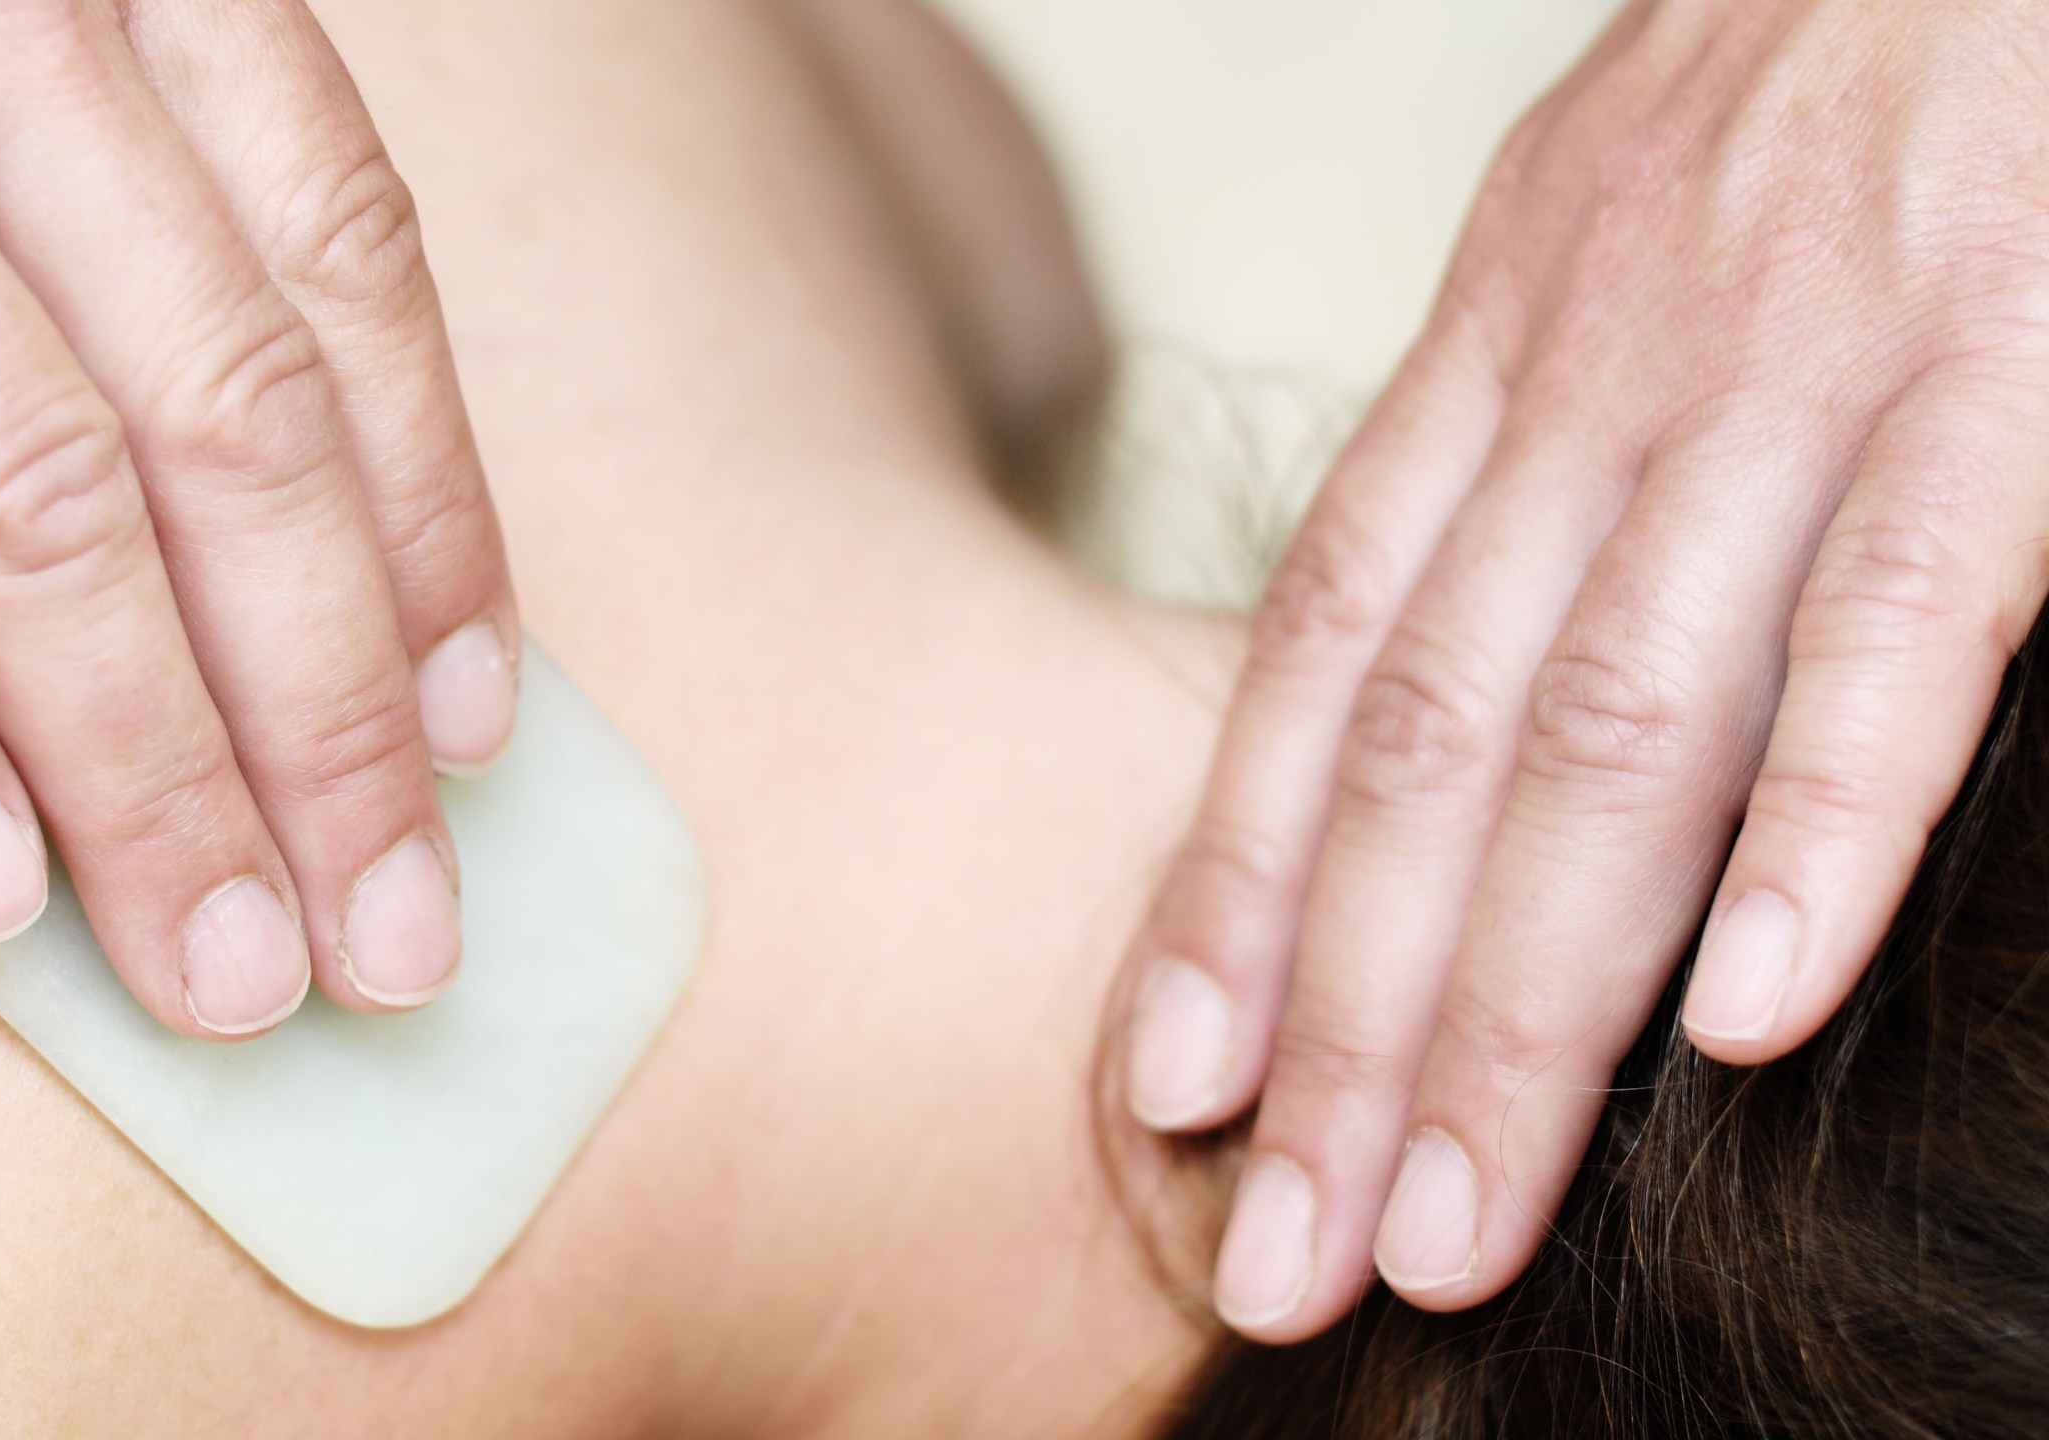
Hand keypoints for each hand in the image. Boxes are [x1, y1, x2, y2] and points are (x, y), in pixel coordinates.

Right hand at [0, 0, 517, 1037]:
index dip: (435, 527)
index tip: (472, 736)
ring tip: (225, 971)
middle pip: (237, 429)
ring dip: (155, 773)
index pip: (347, 277)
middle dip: (331, 720)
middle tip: (389, 938)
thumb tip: (259, 550)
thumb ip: (104, 211)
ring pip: (46, 499)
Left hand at [1120, 0, 2048, 1336]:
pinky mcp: (2015, 373)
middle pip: (1427, 757)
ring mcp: (1803, 381)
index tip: (1170, 1094)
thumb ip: (1509, 451)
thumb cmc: (1811, 77)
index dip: (1229, 891)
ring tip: (1457, 1220)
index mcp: (1496, 362)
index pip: (1313, 671)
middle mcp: (1603, 390)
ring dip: (1523, 999)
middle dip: (1343, 1026)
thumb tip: (1415, 673)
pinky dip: (1826, 824)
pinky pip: (1904, 620)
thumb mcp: (1593, 238)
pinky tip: (1754, 1020)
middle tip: (1279, 1255)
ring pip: (1614, 732)